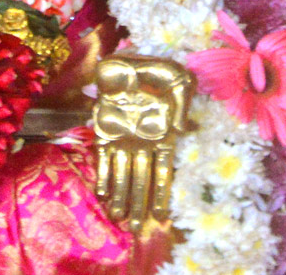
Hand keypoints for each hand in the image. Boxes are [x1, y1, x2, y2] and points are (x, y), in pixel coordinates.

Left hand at [92, 55, 193, 233]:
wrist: (128, 57)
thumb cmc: (157, 69)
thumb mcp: (180, 80)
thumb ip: (183, 104)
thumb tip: (182, 129)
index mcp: (162, 135)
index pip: (162, 171)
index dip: (161, 195)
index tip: (160, 218)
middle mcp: (142, 142)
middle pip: (140, 179)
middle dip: (137, 203)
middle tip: (134, 228)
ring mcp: (122, 136)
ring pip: (121, 172)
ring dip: (119, 194)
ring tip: (117, 218)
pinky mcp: (103, 128)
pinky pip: (102, 155)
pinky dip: (102, 174)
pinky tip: (101, 193)